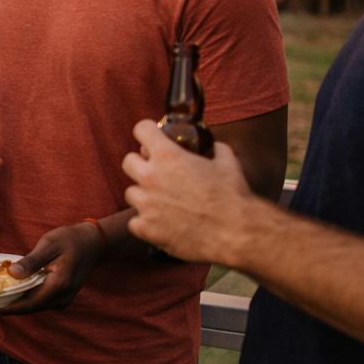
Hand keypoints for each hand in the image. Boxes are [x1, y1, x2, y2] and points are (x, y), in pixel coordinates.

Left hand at [0, 223, 108, 315]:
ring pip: (35, 306)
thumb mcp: (49, 244)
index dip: (8, 308)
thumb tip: (12, 273)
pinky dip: (26, 299)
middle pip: (30, 308)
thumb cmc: (71, 240)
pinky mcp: (63, 297)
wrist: (93, 244)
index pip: (28, 304)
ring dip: (16, 303)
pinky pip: (40, 302)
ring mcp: (64, 300)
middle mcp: (61, 298)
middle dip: (8, 307)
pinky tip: (13, 292)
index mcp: (58, 285)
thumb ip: (31, 261)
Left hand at [121, 119, 261, 264]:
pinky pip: (135, 222)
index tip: (152, 138)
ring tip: (162, 202)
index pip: (141, 130)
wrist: (236, 233)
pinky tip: (161, 223)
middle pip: (128, 161)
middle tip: (156, 173)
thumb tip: (211, 146)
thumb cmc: (233, 197)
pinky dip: (146, 223)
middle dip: (141, 164)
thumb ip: (214, 149)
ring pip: (130, 193)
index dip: (148, 132)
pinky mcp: (147, 228)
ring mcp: (146, 204)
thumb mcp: (227, 161)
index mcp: (168, 155)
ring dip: (144, 195)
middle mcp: (151, 177)